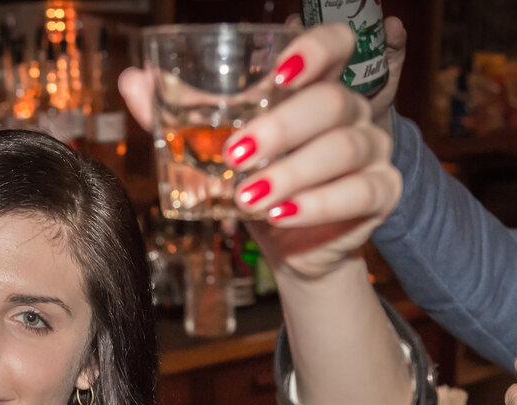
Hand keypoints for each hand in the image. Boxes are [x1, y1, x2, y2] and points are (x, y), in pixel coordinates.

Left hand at [120, 24, 401, 281]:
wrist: (289, 248)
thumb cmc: (259, 187)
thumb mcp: (218, 151)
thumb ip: (181, 114)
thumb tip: (134, 81)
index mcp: (316, 87)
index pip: (336, 44)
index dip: (315, 48)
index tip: (279, 72)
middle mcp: (352, 112)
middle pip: (331, 101)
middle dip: (281, 127)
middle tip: (234, 153)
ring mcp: (373, 151)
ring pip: (343, 148)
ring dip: (291, 173)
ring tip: (248, 196)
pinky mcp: (382, 192)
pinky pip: (360, 192)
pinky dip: (317, 205)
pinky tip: (282, 216)